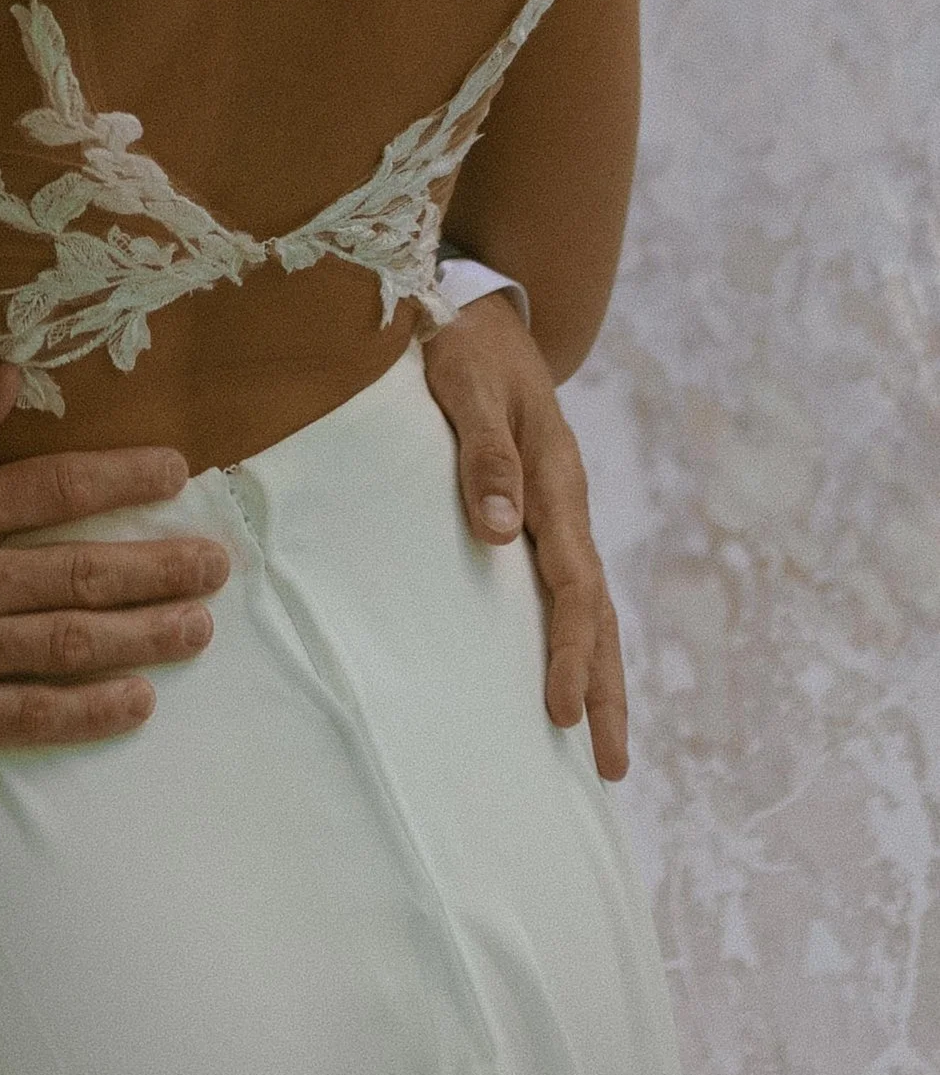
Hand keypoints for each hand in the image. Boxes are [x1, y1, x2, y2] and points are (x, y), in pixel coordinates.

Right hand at [0, 364, 225, 763]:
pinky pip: (28, 714)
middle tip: (217, 565)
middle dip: (157, 567)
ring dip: (142, 634)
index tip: (178, 471)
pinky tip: (137, 702)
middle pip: (80, 569)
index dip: (120, 478)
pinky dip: (87, 710)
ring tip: (199, 628)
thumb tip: (9, 376)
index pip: (53, 487)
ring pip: (69, 640)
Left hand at [421, 295, 628, 779]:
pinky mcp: (536, 510)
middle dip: (604, 689)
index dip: (570, 652)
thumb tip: (500, 535)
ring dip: (596, 671)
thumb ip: (483, 455)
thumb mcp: (465, 386)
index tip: (561, 712)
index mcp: (557, 484)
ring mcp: (555, 511)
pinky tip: (557, 670)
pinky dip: (572, 635)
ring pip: (587, 606)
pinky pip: (562, 585)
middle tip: (609, 768)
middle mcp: (566, 506)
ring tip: (599, 743)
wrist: (477, 306)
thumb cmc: (465, 345)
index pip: (573, 587)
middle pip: (597, 613)